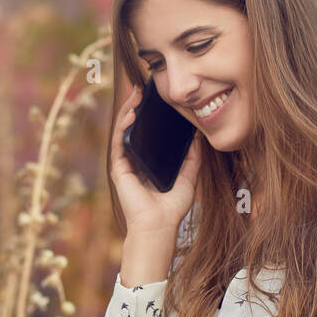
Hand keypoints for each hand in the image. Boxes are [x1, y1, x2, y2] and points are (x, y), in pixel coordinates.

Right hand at [110, 83, 201, 234]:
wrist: (159, 227)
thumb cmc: (171, 208)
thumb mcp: (189, 177)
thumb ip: (192, 158)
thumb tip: (197, 136)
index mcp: (147, 162)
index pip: (146, 133)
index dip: (149, 115)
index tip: (156, 98)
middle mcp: (134, 161)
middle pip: (132, 128)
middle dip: (136, 107)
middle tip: (143, 88)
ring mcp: (124, 163)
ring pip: (123, 131)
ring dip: (127, 111)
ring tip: (135, 94)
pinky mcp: (118, 168)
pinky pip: (119, 142)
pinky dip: (123, 126)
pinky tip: (130, 114)